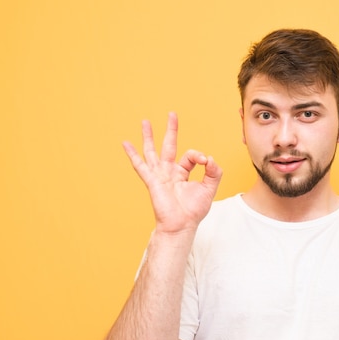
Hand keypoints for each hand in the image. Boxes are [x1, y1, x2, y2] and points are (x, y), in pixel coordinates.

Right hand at [122, 112, 222, 234]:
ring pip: (152, 151)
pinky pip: (140, 165)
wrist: (181, 225)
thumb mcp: (209, 188)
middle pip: (169, 145)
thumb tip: (209, 158)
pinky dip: (132, 154)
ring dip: (149, 136)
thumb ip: (213, 172)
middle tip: (172, 114)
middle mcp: (169, 171)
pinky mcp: (152, 180)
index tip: (205, 161)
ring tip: (145, 121)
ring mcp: (159, 175)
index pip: (190, 156)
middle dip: (171, 130)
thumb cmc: (193, 211)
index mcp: (182, 172)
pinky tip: (125, 143)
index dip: (198, 156)